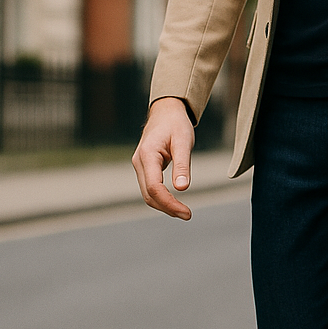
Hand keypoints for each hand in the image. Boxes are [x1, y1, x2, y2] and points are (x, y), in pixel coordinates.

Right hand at [132, 97, 195, 219]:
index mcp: (147, 155)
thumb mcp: (183, 142)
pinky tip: (175, 203)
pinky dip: (162, 198)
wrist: (166, 113)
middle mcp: (139, 162)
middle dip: (168, 208)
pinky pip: (150, 188)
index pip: (154, 187)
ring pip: (148, 194)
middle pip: (149, 194)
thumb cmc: (176, 125)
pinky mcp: (145, 168)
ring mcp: (140, 166)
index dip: (169, 203)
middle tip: (188, 215)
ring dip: (164, 205)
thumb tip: (182, 189)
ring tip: (184, 212)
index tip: (186, 212)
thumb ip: (182, 166)